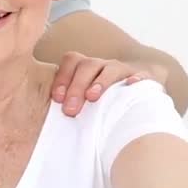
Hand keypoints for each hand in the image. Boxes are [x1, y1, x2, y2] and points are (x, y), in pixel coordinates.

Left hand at [51, 52, 167, 115]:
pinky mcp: (145, 81)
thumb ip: (68, 105)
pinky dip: (136, 80)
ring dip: (100, 82)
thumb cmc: (103, 105)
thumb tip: (42, 126)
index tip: (57, 99)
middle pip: (88, 65)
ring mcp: (124, 72)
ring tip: (93, 97)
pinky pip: (142, 76)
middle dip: (77, 86)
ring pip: (111, 69)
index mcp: (87, 69)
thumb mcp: (83, 102)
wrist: (139, 99)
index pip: (71, 61)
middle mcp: (104, 67)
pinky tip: (132, 86)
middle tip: (71, 110)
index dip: (62, 77)